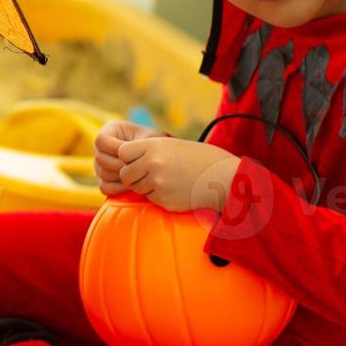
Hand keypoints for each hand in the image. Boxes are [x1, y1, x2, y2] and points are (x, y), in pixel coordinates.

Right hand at [93, 120, 162, 196]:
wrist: (158, 157)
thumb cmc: (153, 142)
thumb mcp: (149, 137)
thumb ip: (138, 144)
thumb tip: (125, 158)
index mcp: (110, 131)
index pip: (101, 140)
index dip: (113, 148)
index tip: (131, 153)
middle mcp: (101, 148)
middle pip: (99, 158)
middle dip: (118, 164)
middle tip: (135, 167)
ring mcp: (100, 165)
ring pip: (102, 173)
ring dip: (119, 177)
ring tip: (136, 176)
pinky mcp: (104, 180)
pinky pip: (104, 187)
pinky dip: (117, 188)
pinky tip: (131, 186)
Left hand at [113, 137, 240, 212]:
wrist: (224, 177)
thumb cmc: (198, 158)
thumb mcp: (171, 145)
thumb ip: (147, 150)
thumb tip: (121, 157)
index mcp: (154, 146)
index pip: (122, 152)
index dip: (128, 157)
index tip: (139, 159)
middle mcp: (153, 164)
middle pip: (124, 174)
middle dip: (132, 175)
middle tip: (147, 173)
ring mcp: (158, 184)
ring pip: (136, 188)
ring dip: (145, 186)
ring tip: (165, 179)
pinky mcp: (164, 200)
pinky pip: (150, 198)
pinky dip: (158, 195)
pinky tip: (174, 189)